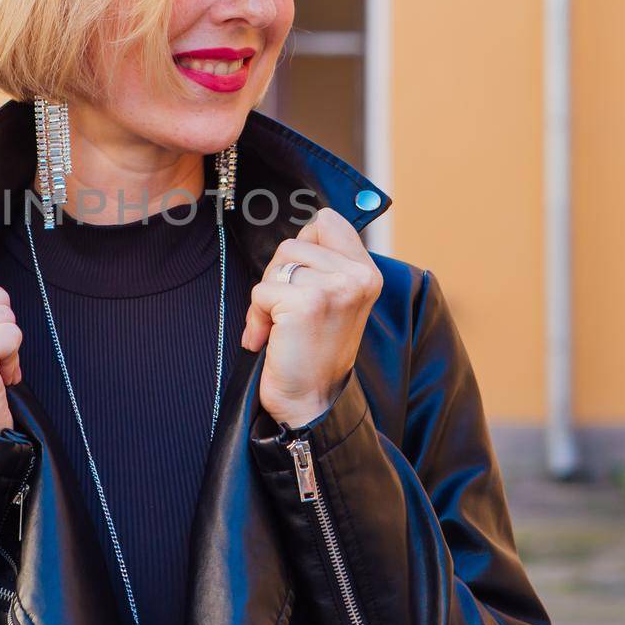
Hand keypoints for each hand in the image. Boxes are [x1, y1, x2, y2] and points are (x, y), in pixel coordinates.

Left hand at [241, 206, 381, 428]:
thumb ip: (326, 263)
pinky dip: (257, 317)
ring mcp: (336, 287)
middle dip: (279, 276)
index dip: (303, 247)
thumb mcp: (334, 300)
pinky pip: (262, 290)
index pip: (326, 221)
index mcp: (367, 272)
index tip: (301, 283)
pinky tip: (270, 340)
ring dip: (267, 296)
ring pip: (278, 262)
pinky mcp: (308, 303)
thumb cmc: (313, 352)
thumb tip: (306, 225)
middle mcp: (359, 276)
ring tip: (282, 327)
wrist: (310, 403)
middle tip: (288, 313)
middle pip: (294, 242)